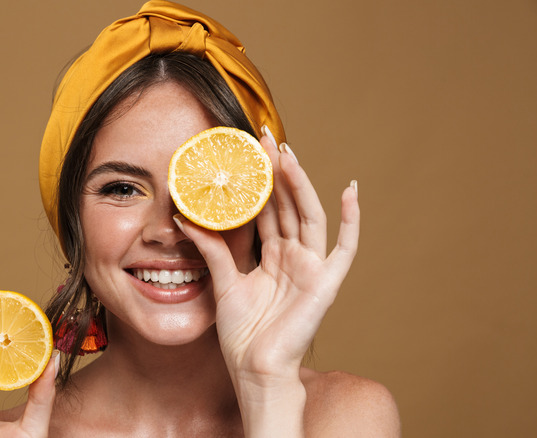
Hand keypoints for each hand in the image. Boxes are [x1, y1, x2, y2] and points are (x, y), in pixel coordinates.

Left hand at [174, 133, 359, 382]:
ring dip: (300, 184)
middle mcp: (293, 255)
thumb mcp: (223, 283)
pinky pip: (344, 246)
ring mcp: (312, 266)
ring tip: (287, 155)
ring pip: (308, 215)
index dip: (259, 181)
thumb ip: (211, 250)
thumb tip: (185, 217)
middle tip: (265, 138)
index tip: (248, 151)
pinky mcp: (327, 281)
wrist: (255, 369)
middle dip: (277, 172)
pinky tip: (349, 189)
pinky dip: (351, 219)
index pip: (266, 208)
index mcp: (271, 255)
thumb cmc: (242, 334)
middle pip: (286, 204)